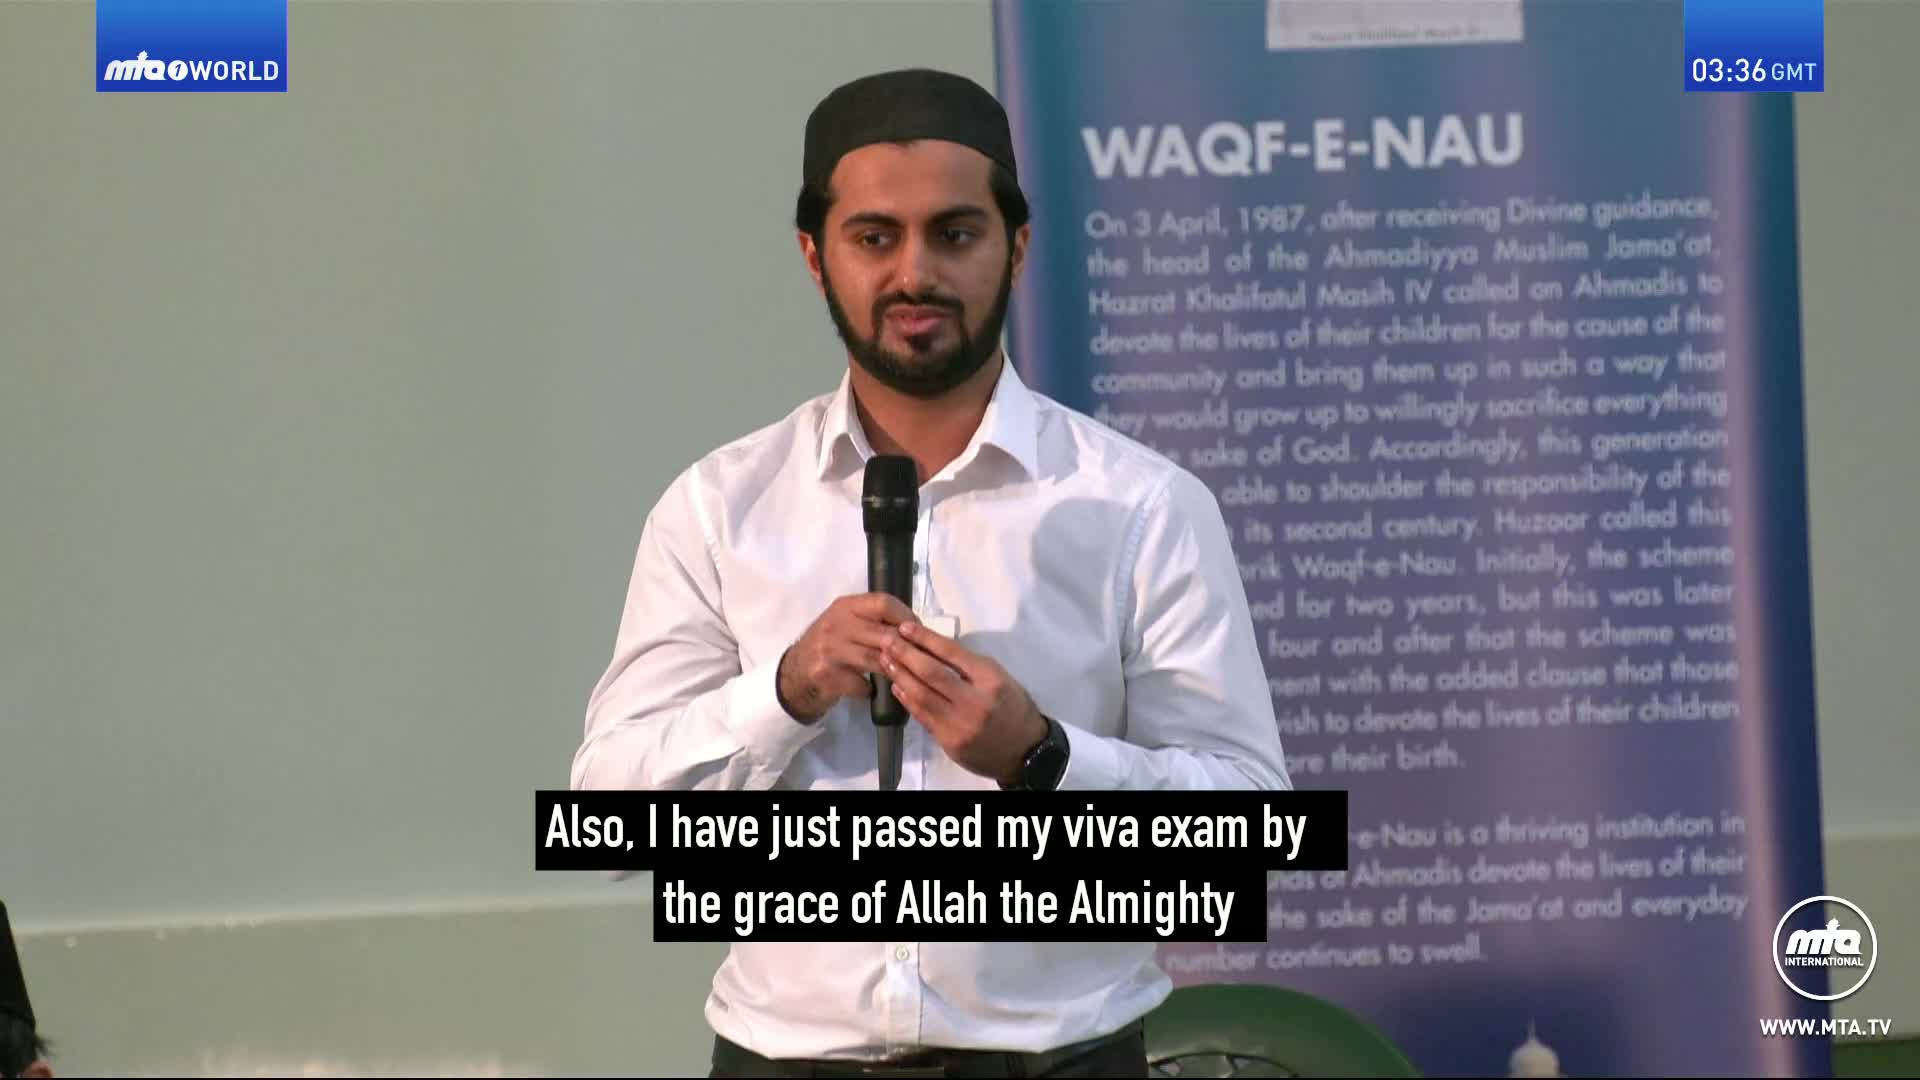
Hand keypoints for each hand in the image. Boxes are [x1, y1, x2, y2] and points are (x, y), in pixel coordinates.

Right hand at [777, 593, 916, 721]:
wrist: (793, 675)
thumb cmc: (828, 646)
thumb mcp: (845, 624)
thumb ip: (872, 621)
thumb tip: (914, 628)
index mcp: (845, 606)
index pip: (883, 603)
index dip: (906, 617)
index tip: (919, 632)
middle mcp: (836, 624)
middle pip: (885, 634)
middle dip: (908, 649)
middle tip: (922, 660)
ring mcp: (830, 651)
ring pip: (878, 660)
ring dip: (895, 670)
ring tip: (906, 676)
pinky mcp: (828, 676)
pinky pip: (863, 684)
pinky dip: (872, 689)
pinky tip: (875, 690)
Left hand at [879, 620, 1047, 783]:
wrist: (1024, 750)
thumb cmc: (1013, 708)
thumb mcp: (1000, 678)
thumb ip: (970, 666)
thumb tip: (933, 649)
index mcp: (990, 679)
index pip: (952, 653)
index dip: (926, 638)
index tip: (906, 627)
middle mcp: (974, 701)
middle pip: (931, 673)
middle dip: (906, 654)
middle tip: (887, 641)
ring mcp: (960, 724)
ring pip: (921, 695)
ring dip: (900, 675)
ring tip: (886, 660)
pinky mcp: (949, 741)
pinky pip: (922, 716)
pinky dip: (907, 699)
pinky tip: (897, 686)